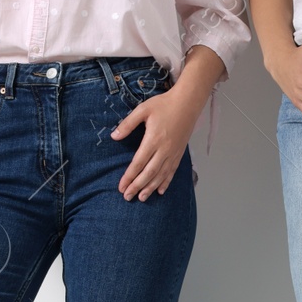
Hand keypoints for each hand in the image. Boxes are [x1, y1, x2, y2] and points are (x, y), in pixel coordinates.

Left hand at [111, 87, 205, 201]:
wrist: (187, 103)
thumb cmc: (163, 104)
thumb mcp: (142, 110)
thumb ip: (127, 124)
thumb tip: (114, 137)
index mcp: (153, 140)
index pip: (138, 163)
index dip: (129, 177)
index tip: (121, 187)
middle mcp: (164, 150)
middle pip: (148, 173)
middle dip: (137, 186)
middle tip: (127, 197)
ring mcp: (173, 153)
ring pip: (160, 176)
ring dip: (150, 188)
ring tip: (142, 198)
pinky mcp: (179, 154)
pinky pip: (172, 172)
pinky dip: (166, 183)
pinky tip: (160, 191)